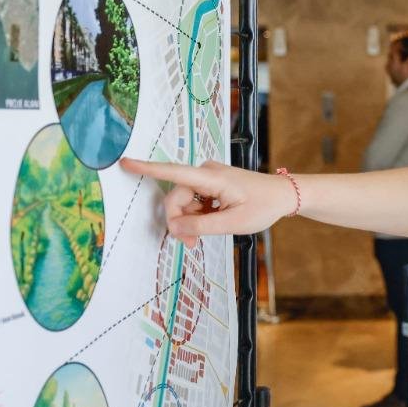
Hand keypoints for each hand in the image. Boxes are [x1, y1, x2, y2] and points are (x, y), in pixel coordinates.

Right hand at [119, 158, 296, 245]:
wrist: (282, 195)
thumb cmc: (263, 206)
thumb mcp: (233, 223)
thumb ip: (201, 225)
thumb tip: (173, 226)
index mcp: (211, 178)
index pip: (174, 172)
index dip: (147, 169)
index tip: (125, 162)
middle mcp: (206, 172)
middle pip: (176, 197)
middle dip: (178, 221)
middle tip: (191, 244)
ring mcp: (208, 177)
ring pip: (183, 201)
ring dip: (188, 220)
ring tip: (201, 238)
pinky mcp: (210, 184)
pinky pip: (193, 200)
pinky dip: (195, 215)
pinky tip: (208, 225)